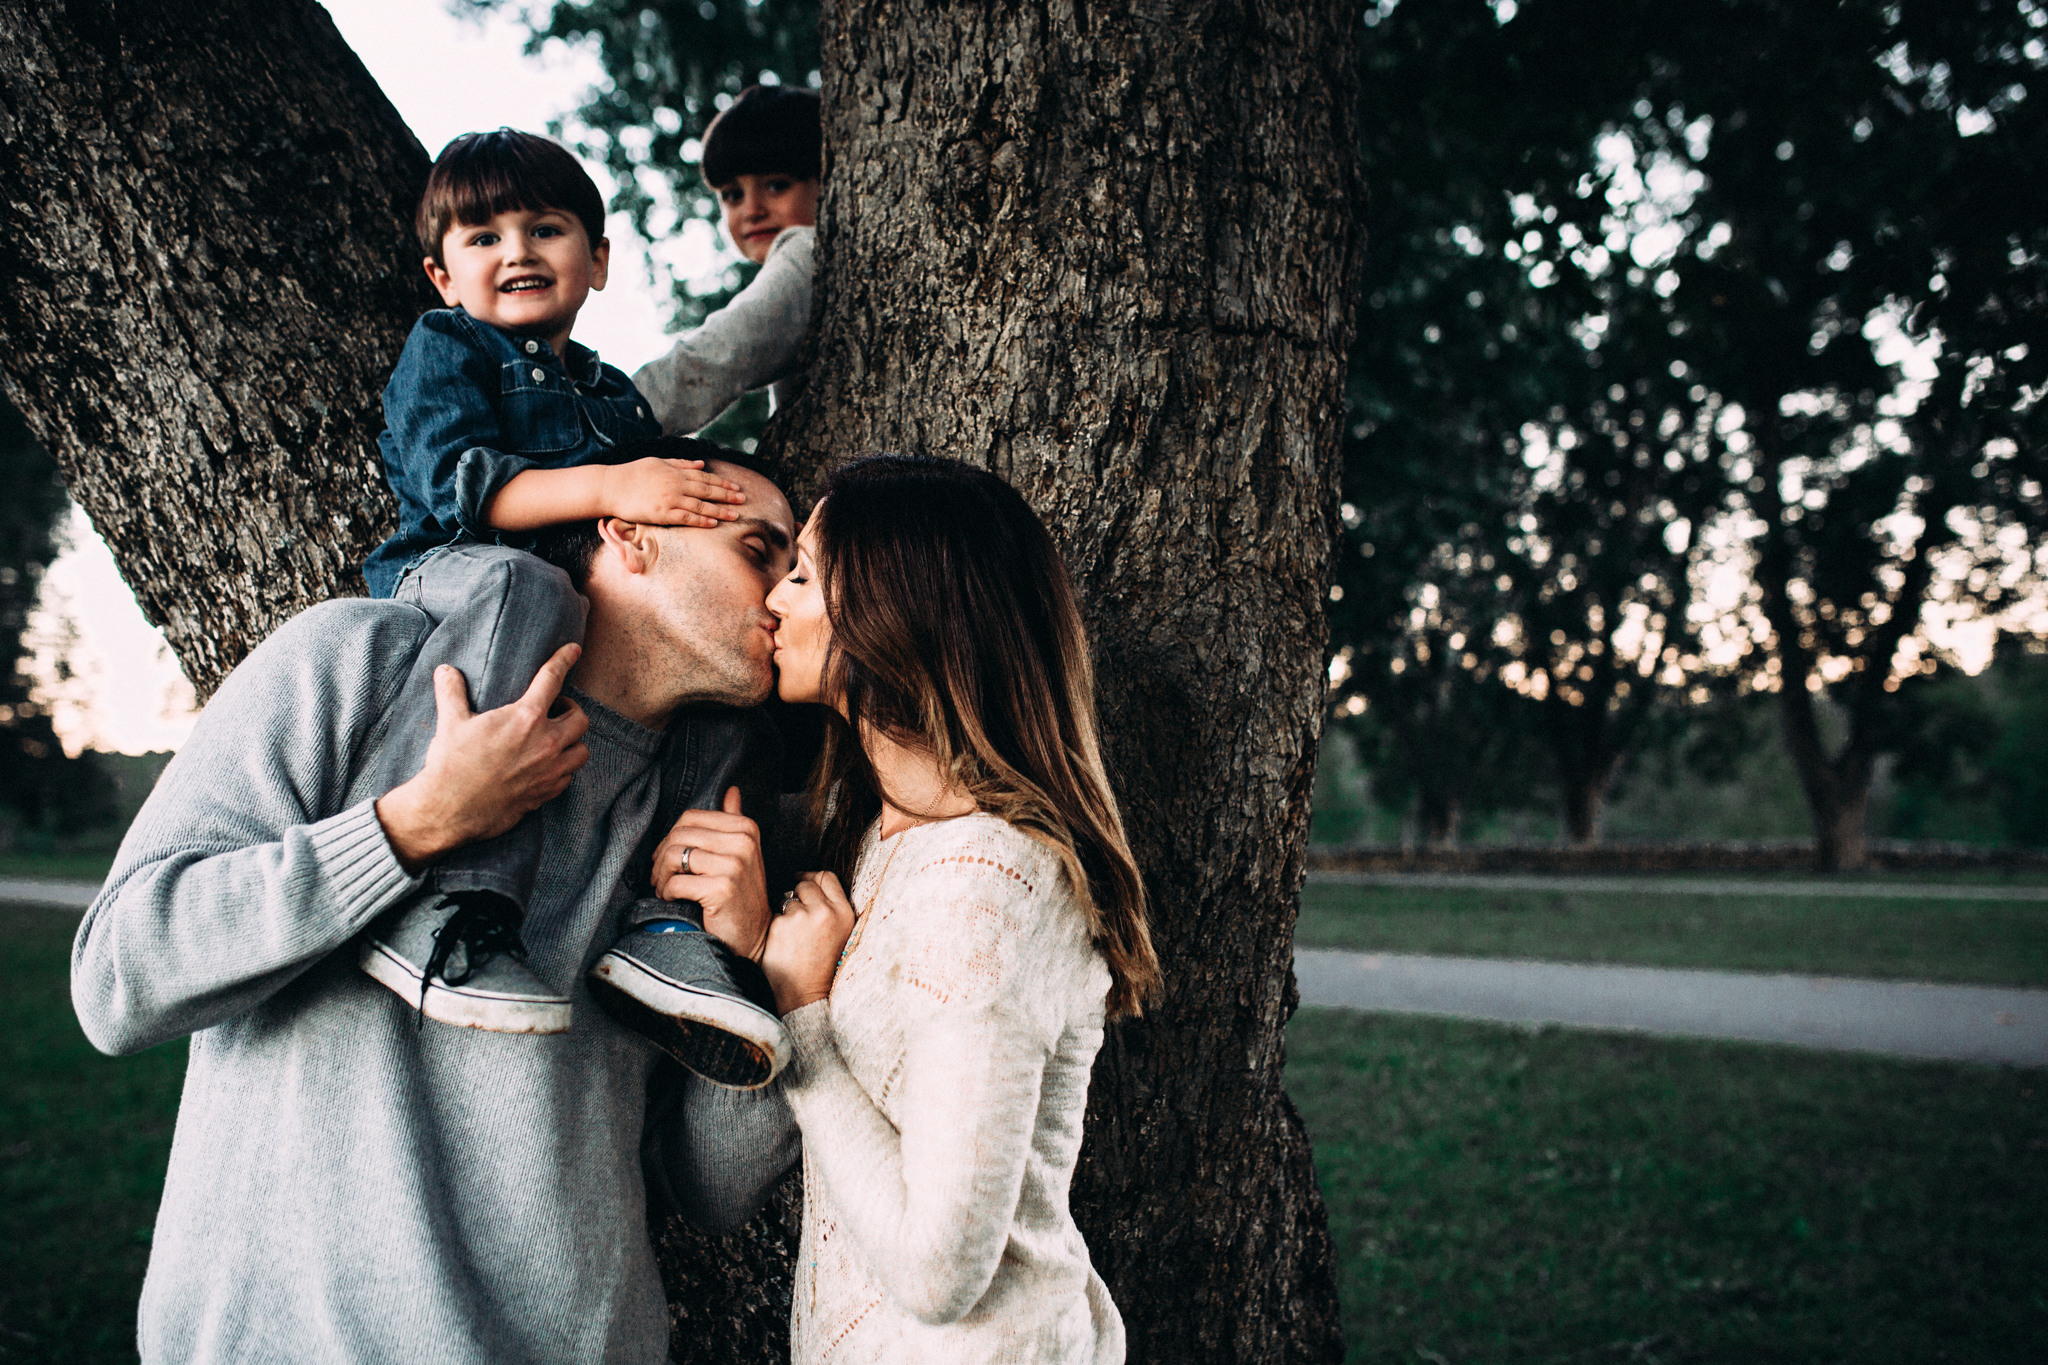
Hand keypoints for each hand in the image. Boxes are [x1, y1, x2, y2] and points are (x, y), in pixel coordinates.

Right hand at [375, 644, 589, 873]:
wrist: (449, 809)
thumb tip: (445, 670)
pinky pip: (569, 777)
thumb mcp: (450, 721)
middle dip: (570, 711)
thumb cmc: (451, 763)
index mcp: (525, 717)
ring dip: (573, 742)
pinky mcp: (546, 794)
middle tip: (555, 711)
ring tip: (556, 739)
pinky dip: (563, 769)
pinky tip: (547, 766)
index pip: (553, 679)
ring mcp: (549, 771)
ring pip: (581, 751)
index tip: (574, 650)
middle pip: (580, 719)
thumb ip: (452, 691)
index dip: (564, 659)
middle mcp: (546, 743)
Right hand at [601, 457, 744, 527]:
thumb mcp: (658, 462)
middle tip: (743, 499)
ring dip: (719, 511)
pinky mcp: (662, 513)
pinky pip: (686, 518)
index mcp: (676, 471)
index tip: (736, 487)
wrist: (611, 486)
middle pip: (707, 490)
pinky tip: (713, 524)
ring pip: (700, 505)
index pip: (705, 477)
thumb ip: (681, 463)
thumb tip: (701, 463)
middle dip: (727, 495)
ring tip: (735, 515)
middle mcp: (676, 484)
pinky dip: (701, 520)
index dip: (722, 483)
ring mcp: (670, 499)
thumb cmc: (633, 473)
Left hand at [654, 787, 771, 959]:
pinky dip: (666, 893)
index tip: (668, 857)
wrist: (756, 936)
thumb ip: (734, 820)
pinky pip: (676, 883)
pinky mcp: (722, 889)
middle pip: (679, 835)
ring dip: (660, 876)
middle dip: (661, 858)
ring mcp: (734, 865)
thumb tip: (731, 791)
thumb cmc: (742, 896)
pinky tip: (672, 900)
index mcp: (745, 828)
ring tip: (665, 889)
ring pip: (674, 856)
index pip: (690, 817)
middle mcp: (742, 842)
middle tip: (661, 877)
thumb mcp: (743, 853)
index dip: (671, 837)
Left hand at [760, 872, 854, 1014]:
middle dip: (798, 895)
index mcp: (845, 913)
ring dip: (786, 912)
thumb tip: (805, 880)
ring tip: (793, 937)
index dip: (812, 876)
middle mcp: (826, 912)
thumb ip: (830, 906)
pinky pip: (775, 914)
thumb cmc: (820, 964)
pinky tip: (782, 943)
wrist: (804, 995)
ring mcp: (803, 917)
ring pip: (788, 898)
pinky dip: (775, 926)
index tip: (802, 880)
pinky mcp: (782, 925)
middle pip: (806, 884)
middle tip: (796, 915)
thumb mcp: (839, 933)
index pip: (828, 877)